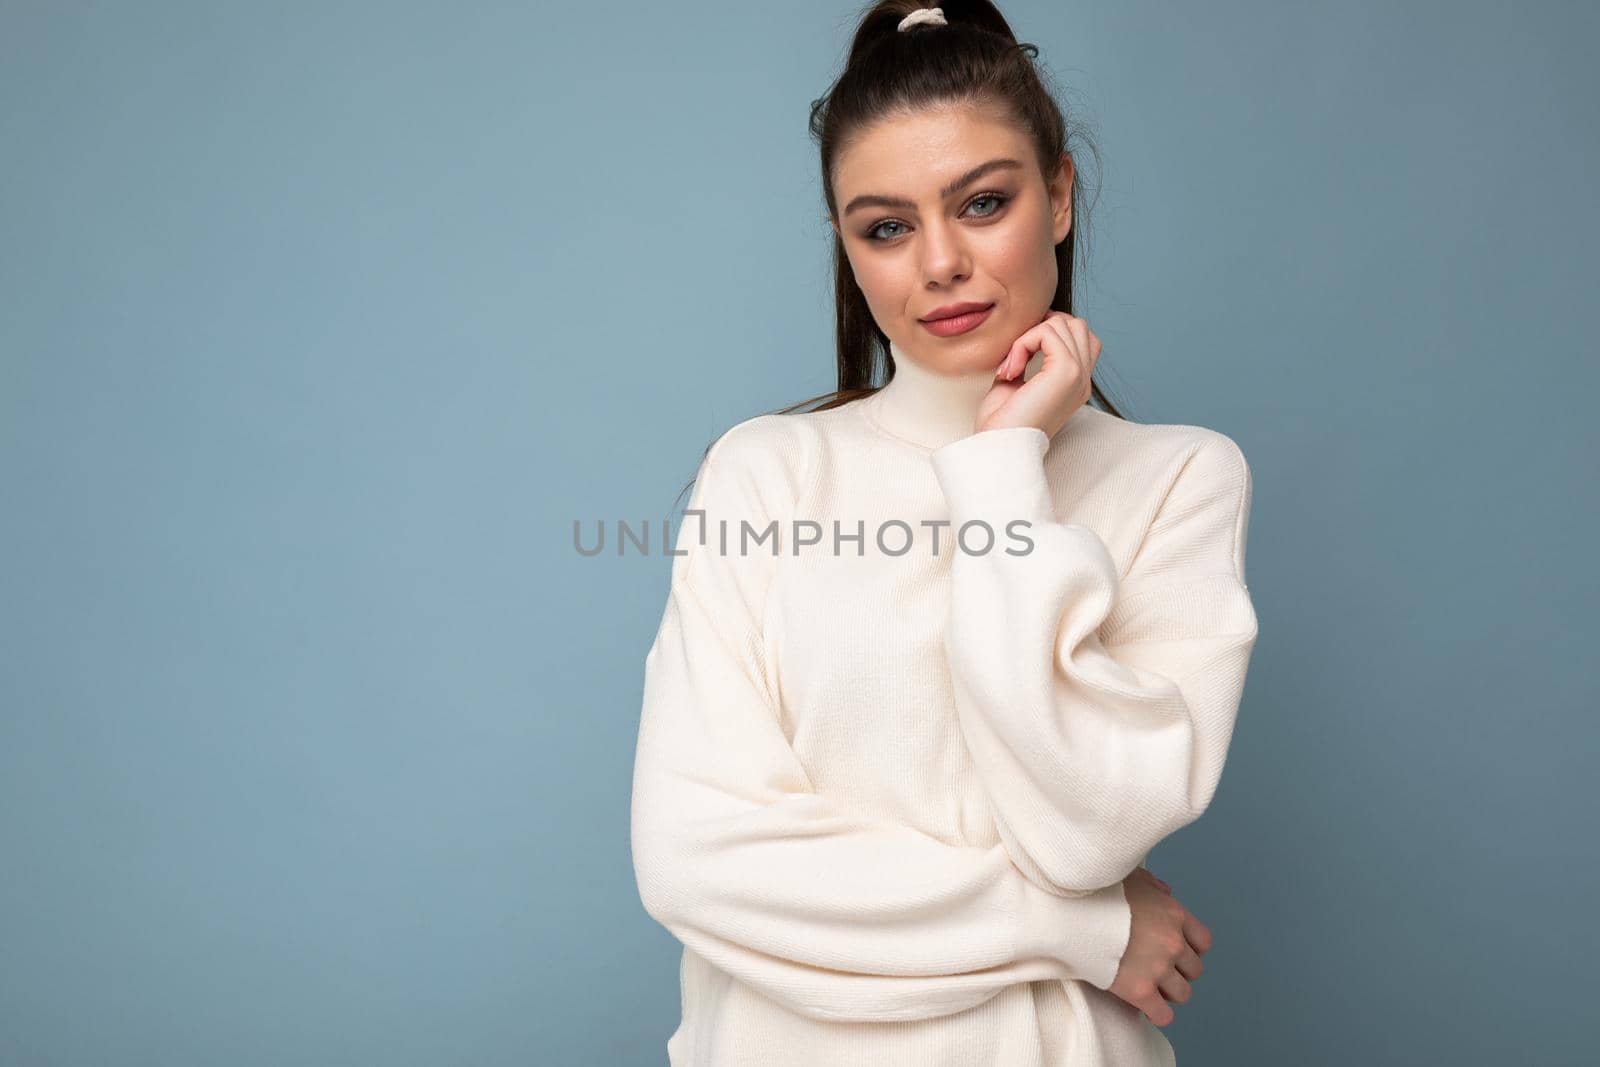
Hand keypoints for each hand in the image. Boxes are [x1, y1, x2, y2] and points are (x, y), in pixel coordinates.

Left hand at [974, 311, 1101, 437]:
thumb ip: (1025, 360)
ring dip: (1029, 336)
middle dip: (1041, 329)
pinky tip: (1010, 370)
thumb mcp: (1015, 385)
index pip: (1082, 339)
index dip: (1051, 333)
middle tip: (1015, 356)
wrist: (1000, 448)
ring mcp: (1078, 376)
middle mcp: (1083, 381)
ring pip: (1063, 323)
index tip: (1020, 352)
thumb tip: (1023, 337)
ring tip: (1011, 366)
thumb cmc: (1002, 424)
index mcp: (1075, 385)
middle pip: (1076, 325)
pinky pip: (1047, 333)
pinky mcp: (1067, 372)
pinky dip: (1022, 343)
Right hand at [1107, 866, 1211, 1027]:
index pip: (1203, 942)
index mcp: (1174, 915)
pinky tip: (1146, 1008)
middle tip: (1158, 969)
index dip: (1190, 949)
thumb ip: (1154, 886)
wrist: (1072, 912)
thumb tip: (1165, 892)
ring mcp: (1158, 968)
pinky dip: (1157, 1014)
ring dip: (1168, 992)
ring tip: (1151, 988)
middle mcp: (1173, 943)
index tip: (1175, 952)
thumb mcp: (1131, 876)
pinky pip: (1163, 1015)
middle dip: (1178, 971)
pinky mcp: (1140, 991)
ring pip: (1182, 994)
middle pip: (1194, 970)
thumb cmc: (1098, 891)